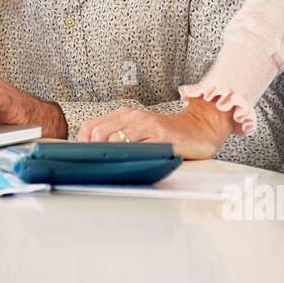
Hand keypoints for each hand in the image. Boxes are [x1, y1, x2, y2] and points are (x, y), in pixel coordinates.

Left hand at [76, 98, 237, 159]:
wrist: (200, 128)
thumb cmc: (169, 133)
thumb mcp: (140, 130)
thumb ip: (120, 137)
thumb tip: (95, 155)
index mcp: (125, 115)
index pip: (90, 127)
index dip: (83, 145)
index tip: (86, 158)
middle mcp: (134, 116)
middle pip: (98, 133)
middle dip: (94, 152)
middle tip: (98, 166)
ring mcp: (147, 125)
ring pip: (115, 139)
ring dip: (109, 156)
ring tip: (112, 167)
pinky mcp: (161, 136)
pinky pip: (139, 148)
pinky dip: (130, 158)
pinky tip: (131, 166)